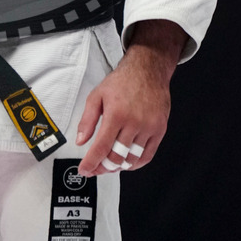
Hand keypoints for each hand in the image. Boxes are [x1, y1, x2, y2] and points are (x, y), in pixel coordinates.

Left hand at [75, 19, 185, 175]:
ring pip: (132, 159)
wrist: (147, 70)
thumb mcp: (97, 95)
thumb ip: (87, 119)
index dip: (91, 163)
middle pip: (117, 157)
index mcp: (116, 114)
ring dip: (119, 166)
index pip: (102, 147)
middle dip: (103, 167)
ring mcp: (149, 127)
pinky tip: (127, 162)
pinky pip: (148, 155)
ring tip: (110, 164)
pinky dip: (136, 164)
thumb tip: (81, 140)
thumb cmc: (122, 81)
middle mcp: (134, 123)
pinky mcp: (159, 129)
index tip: (85, 170)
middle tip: (96, 168)